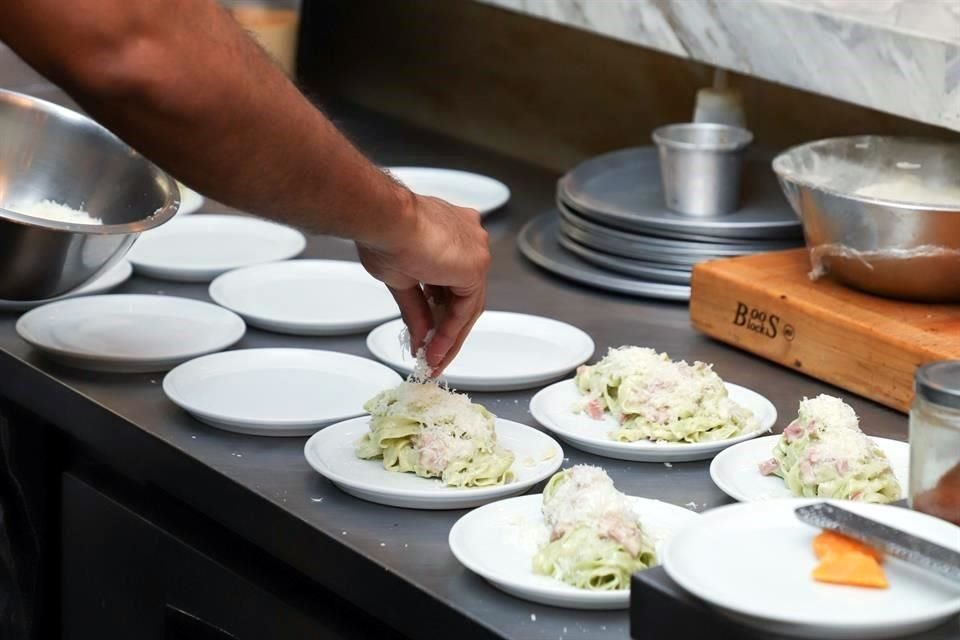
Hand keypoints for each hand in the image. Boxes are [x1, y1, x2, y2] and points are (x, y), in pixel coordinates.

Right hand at [357, 191, 490, 373]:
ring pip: (467, 304)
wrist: (385, 220)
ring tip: (433, 359)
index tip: (428, 333)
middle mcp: (470, 240)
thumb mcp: (400, 278)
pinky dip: (450, 331)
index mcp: (453, 233)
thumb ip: (416, 309)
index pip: (453, 282)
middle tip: (433, 354)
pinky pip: (465, 309)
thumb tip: (419, 335)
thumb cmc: (384, 232)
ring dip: (449, 336)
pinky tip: (436, 347)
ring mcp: (476, 252)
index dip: (440, 312)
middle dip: (446, 330)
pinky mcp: (475, 267)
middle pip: (463, 296)